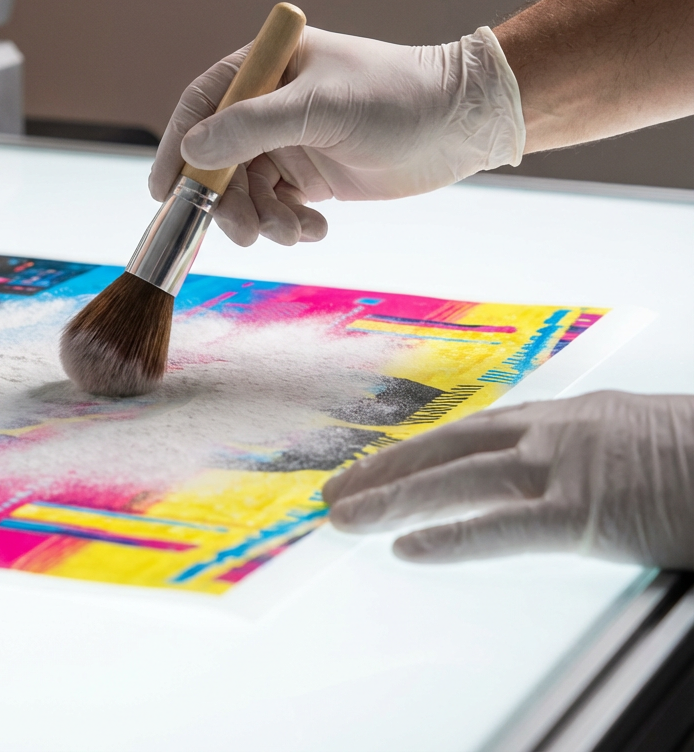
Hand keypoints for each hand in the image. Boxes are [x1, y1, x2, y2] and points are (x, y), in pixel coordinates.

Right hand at [149, 25, 524, 245]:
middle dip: (229, 201)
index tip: (164, 191)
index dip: (177, 148)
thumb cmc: (393, 97)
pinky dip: (291, 224)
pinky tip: (318, 227)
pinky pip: (280, 206)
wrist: (459, 125)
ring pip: (250, 191)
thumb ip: (250, 127)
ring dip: (264, 219)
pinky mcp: (312, 173)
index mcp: (267, 70)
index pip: (203, 105)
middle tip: (244, 232)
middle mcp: (271, 105)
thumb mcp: (318, 108)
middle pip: (221, 159)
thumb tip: (191, 148)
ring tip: (295, 232)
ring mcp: (291, 141)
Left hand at [322, 391, 693, 569]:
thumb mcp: (629, 435)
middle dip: (386, 468)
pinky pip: (502, 526)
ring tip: (345, 515)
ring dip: (394, 496)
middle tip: (335, 488)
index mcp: (562, 416)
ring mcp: (565, 467)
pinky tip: (407, 547)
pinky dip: (451, 537)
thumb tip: (551, 472)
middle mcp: (551, 433)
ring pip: (457, 478)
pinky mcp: (586, 512)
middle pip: (447, 446)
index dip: (418, 449)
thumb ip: (580, 449)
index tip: (379, 464)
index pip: (470, 431)